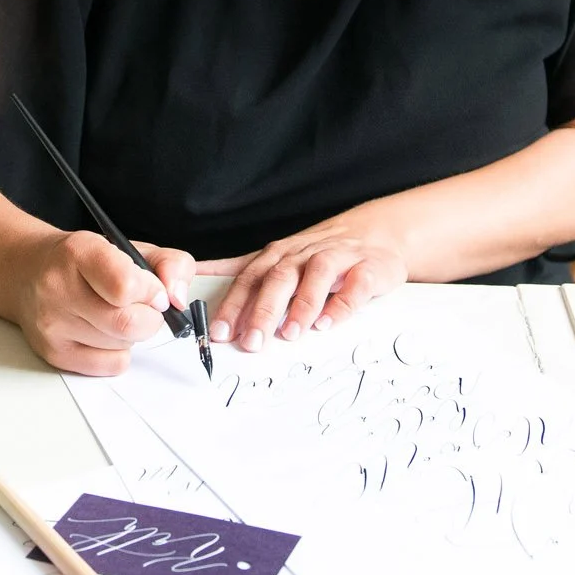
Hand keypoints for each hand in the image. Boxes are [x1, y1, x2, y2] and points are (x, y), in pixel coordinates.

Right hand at [13, 230, 195, 375]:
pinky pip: (110, 366)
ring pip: (122, 346)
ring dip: (132, 335)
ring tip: (115, 315)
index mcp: (80, 252)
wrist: (29, 271)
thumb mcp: (131, 247)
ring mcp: (52, 323)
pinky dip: (119, 353)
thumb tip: (178, 299)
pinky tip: (105, 333)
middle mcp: (58, 287)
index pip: (125, 286)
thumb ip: (170, 264)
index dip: (152, 292)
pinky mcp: (53, 352)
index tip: (154, 291)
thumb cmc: (87, 261)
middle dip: (149, 318)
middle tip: (143, 307)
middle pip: (128, 324)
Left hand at [202, 220, 406, 351]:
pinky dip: (341, 304)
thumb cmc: (320, 252)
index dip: (233, 305)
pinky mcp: (367, 269)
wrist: (376, 232)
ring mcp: (337, 259)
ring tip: (289, 334)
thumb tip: (197, 276)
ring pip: (315, 277)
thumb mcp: (277, 257)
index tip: (218, 332)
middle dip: (262, 311)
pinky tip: (329, 323)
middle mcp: (303, 255)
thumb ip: (240, 270)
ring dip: (301, 306)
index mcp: (279, 256)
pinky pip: (354, 286)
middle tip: (250, 342)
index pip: (249, 279)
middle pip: (278, 278)